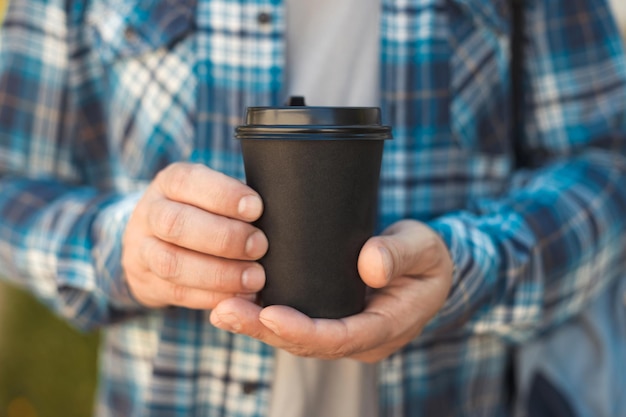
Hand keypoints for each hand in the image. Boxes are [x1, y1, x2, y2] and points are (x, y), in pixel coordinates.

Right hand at [122, 163, 268, 308]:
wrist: (152, 243)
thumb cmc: (201, 213)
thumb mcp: (209, 195)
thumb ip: (234, 202)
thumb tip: (275, 214)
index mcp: (169, 183)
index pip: (188, 181)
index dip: (223, 195)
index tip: (256, 208)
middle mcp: (149, 213)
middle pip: (176, 224)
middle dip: (223, 237)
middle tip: (260, 246)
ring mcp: (142, 251)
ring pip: (172, 263)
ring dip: (219, 273)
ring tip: (255, 278)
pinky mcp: (147, 283)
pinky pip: (178, 293)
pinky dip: (213, 297)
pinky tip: (241, 297)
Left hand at [210, 220, 452, 362]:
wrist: (427, 267)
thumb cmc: (427, 258)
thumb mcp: (424, 248)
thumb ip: (400, 254)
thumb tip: (369, 265)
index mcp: (385, 328)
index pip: (338, 338)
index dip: (302, 330)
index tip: (269, 314)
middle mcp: (359, 339)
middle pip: (307, 344)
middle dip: (264, 331)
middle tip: (224, 311)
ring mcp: (343, 331)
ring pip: (295, 339)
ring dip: (256, 325)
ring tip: (220, 309)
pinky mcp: (330, 318)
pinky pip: (295, 325)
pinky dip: (265, 317)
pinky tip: (234, 302)